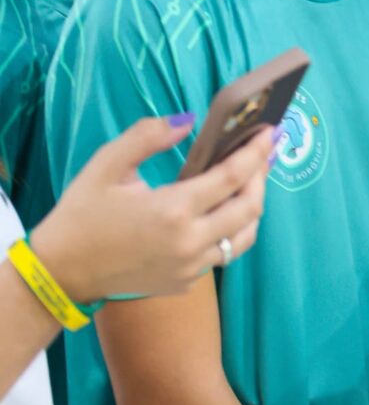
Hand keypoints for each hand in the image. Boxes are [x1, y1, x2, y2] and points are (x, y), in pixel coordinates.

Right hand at [32, 115, 272, 304]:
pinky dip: (229, 231)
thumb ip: (148, 137)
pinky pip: (220, 255)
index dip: (255, 152)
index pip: (233, 177)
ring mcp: (189, 268)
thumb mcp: (107, 164)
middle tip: (262, 155)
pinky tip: (221, 212)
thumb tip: (188, 120)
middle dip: (261, 178)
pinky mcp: (184, 283)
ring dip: (252, 209)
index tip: (270, 133)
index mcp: (172, 210)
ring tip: (250, 182)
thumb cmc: (81, 213)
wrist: (61, 271)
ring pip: (243, 238)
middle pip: (249, 209)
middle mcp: (189, 243)